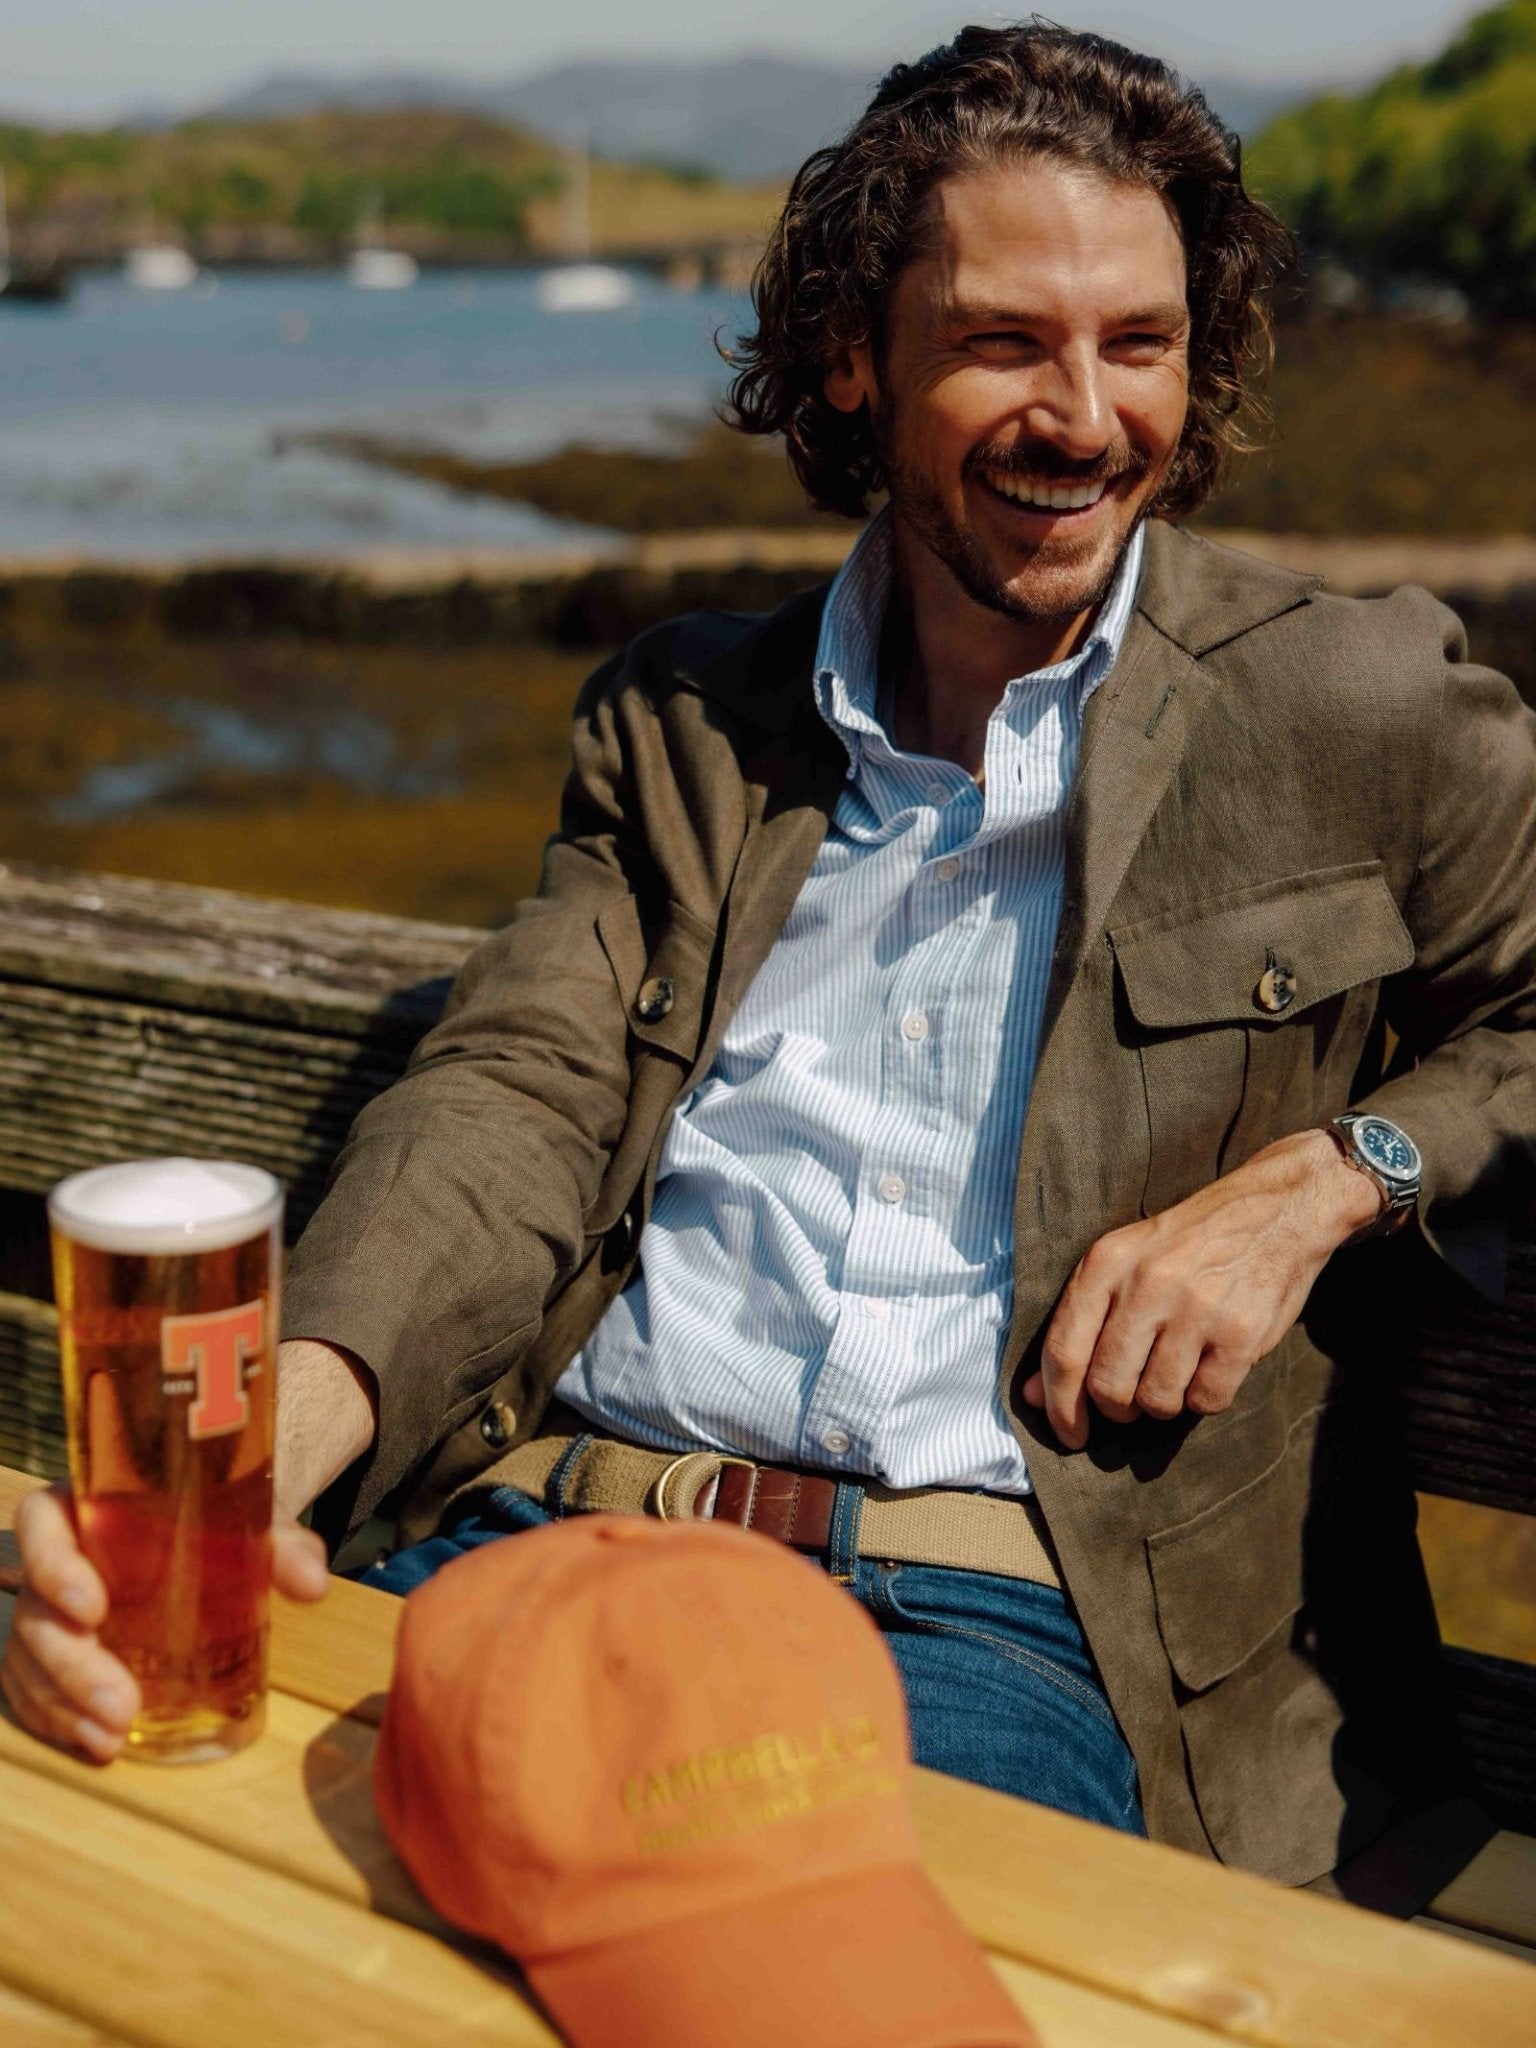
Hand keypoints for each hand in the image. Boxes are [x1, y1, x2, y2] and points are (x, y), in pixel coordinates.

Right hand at [0, 1338, 372, 1762]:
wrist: (216, 1537)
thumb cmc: (220, 1520)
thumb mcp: (251, 1519)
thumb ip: (281, 1544)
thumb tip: (313, 1584)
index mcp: (89, 1503)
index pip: (41, 1522)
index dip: (54, 1565)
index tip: (92, 1608)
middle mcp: (57, 1556)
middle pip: (36, 1610)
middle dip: (71, 1665)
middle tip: (121, 1705)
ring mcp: (48, 1609)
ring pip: (29, 1659)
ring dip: (64, 1705)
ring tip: (113, 1737)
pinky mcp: (52, 1652)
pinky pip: (32, 1689)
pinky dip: (58, 1720)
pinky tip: (98, 1743)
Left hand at [1023, 1129, 1382, 1448]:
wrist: (1274, 1210)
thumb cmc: (1187, 1246)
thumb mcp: (1124, 1262)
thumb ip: (1078, 1324)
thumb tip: (1035, 1396)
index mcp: (1107, 1263)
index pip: (1064, 1351)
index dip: (1059, 1406)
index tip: (1068, 1433)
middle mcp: (1147, 1284)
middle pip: (1107, 1387)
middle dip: (1117, 1409)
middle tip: (1132, 1401)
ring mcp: (1197, 1308)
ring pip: (1157, 1402)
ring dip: (1163, 1405)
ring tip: (1175, 1374)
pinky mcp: (1240, 1333)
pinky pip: (1206, 1401)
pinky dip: (1205, 1398)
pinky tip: (1210, 1367)